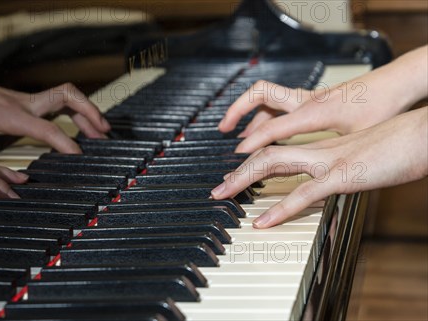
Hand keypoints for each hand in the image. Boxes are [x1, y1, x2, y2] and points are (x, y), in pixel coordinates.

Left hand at [0, 11, 108, 153]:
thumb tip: (5, 194)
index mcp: (11, 115)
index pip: (48, 128)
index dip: (67, 143)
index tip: (80, 158)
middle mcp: (25, 102)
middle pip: (67, 96)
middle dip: (89, 112)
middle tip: (104, 135)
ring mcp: (29, 97)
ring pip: (67, 95)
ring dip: (87, 110)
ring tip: (101, 133)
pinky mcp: (30, 98)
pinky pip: (60, 100)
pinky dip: (76, 110)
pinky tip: (82, 126)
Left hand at [211, 107, 427, 227]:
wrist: (424, 133)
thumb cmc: (400, 146)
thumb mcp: (363, 159)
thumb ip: (341, 169)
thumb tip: (332, 183)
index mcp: (324, 147)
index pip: (279, 151)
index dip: (254, 161)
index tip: (237, 176)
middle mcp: (320, 150)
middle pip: (266, 154)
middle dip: (237, 171)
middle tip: (217, 189)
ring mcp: (330, 160)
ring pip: (274, 164)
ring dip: (243, 179)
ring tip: (223, 196)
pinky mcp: (345, 175)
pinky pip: (304, 193)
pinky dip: (279, 208)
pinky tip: (263, 222)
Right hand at [218, 46, 427, 152]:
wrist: (397, 82)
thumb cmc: (382, 106)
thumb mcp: (358, 138)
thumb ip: (333, 158)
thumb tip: (322, 181)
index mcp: (314, 111)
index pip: (272, 126)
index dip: (252, 142)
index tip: (236, 157)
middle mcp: (306, 100)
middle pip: (259, 94)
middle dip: (237, 109)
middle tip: (223, 128)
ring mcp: (308, 96)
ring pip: (267, 99)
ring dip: (250, 114)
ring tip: (239, 136)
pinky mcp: (313, 99)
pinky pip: (279, 104)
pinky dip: (266, 116)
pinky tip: (269, 132)